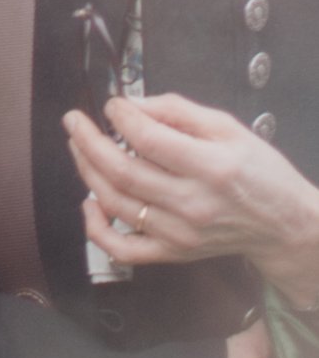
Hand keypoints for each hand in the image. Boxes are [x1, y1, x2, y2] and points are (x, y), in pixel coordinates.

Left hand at [66, 92, 318, 302]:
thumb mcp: (227, 127)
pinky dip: (96, 229)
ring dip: (86, 171)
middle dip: (88, 141)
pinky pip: (123, 249)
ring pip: (116, 203)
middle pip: (123, 172)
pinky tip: (88, 202)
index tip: (111, 104)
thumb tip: (132, 104)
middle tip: (74, 120)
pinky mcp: (173, 253)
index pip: (149, 140)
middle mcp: (193, 204)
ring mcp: (180, 233)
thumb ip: (177, 110)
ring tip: (78, 146)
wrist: (282, 225)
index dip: (120, 117)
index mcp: (211, 168)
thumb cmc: (258, 172)